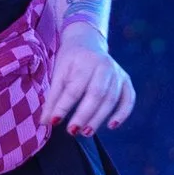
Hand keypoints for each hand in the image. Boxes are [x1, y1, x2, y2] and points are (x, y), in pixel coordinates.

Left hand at [46, 24, 133, 138]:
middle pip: (96, 94)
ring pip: (111, 99)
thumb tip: (44, 122)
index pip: (74, 89)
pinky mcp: (126, 80)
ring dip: (99, 118)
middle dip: (84, 115)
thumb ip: (53, 97)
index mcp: (84, 62)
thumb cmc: (71, 61)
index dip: (64, 107)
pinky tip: (112, 125)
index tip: (54, 122)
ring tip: (86, 132)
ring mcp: (117, 73)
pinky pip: (128, 98)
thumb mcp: (58, 73)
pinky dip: (122, 113)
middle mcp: (104, 66)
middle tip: (72, 131)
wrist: (88, 41)